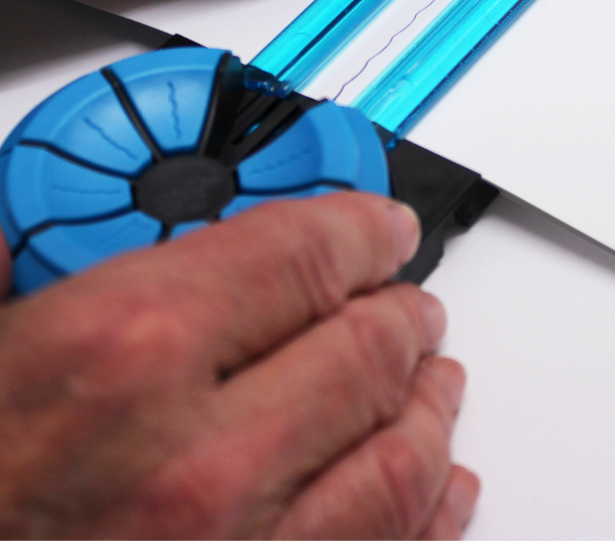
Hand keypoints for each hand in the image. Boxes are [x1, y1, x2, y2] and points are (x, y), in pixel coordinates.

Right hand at [0, 193, 479, 538]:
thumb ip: (8, 288)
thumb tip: (12, 239)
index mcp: (119, 358)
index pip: (301, 253)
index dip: (357, 227)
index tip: (378, 227)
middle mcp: (197, 463)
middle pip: (365, 350)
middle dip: (400, 313)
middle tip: (408, 300)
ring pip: (399, 459)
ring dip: (429, 404)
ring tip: (435, 376)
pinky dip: (434, 514)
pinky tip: (445, 484)